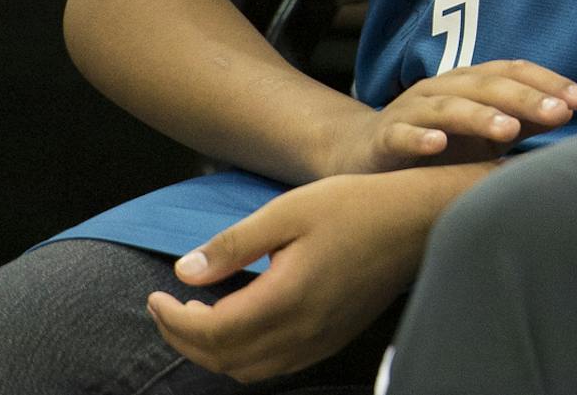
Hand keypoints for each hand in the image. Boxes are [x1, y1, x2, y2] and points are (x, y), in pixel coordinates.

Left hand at [148, 169, 472, 381]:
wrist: (421, 217)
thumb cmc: (359, 205)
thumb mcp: (290, 210)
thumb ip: (234, 244)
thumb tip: (185, 273)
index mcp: (286, 299)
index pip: (210, 332)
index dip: (173, 319)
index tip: (156, 294)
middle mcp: (303, 331)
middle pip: (224, 360)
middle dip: (185, 338)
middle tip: (169, 307)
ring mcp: (322, 339)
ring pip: (250, 370)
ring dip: (216, 351)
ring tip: (202, 316)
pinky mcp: (336, 336)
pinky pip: (279, 364)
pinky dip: (248, 354)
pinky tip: (247, 321)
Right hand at [317, 61, 576, 177]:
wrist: (364, 154)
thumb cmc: (439, 144)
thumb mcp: (484, 134)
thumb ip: (523, 123)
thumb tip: (570, 114)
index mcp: (471, 82)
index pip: (514, 72)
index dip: (549, 82)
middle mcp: (444, 87)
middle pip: (488, 85)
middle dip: (527, 98)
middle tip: (560, 112)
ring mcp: (412, 110)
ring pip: (449, 107)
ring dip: (480, 116)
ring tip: (509, 129)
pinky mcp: (385, 137)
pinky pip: (402, 134)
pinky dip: (419, 137)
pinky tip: (437, 145)